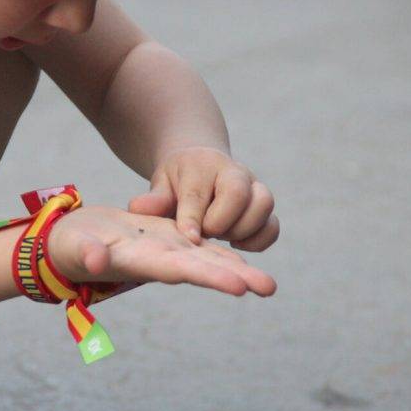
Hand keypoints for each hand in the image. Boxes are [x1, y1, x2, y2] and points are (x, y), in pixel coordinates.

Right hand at [48, 206, 275, 296]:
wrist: (68, 241)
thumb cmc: (66, 246)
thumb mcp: (73, 246)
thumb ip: (86, 253)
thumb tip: (97, 259)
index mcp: (140, 262)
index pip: (180, 269)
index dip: (209, 275)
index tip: (239, 286)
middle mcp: (158, 261)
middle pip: (203, 269)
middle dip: (236, 277)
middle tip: (270, 287)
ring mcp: (164, 251)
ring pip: (206, 259)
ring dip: (237, 269)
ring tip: (268, 284)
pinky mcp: (164, 239)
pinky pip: (199, 247)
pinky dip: (222, 253)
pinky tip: (244, 258)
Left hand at [128, 147, 279, 251]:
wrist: (203, 166)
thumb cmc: (177, 181)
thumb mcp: (161, 184)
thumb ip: (153, 199)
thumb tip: (137, 207)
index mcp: (203, 165)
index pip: (199, 192)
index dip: (193, 217)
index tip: (190, 238)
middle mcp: (234, 172)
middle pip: (239, 194)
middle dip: (220, 222)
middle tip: (205, 233)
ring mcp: (254, 187)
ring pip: (263, 206)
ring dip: (242, 231)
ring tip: (221, 237)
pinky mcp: (264, 207)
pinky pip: (272, 226)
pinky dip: (258, 240)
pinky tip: (236, 244)